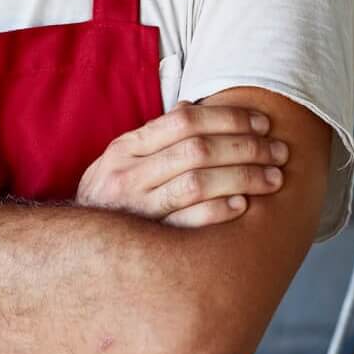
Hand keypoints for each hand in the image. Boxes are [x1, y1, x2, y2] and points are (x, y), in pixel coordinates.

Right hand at [75, 101, 288, 226]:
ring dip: (243, 178)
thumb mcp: (121, 162)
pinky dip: (219, 211)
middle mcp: (128, 173)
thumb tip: (189, 105)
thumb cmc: (110, 200)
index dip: (229, 118)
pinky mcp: (146, 239)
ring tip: (274, 178)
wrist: (75, 247)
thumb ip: (155, 137)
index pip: (184, 120)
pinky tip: (244, 206)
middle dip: (246, 148)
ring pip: (197, 182)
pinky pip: (188, 221)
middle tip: (279, 152)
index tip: (262, 123)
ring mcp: (136, 207)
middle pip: (197, 150)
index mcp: (125, 147)